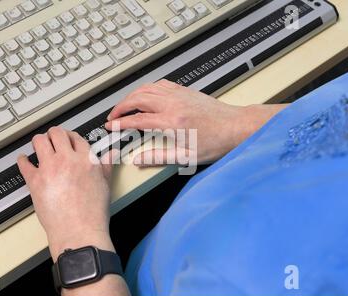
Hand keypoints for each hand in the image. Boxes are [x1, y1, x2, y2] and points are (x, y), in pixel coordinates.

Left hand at [17, 127, 114, 260]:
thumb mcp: (105, 186)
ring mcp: (50, 169)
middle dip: (53, 134)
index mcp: (86, 160)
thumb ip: (106, 166)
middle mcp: (67, 160)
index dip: (71, 137)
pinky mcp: (35, 181)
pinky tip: (24, 160)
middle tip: (52, 139)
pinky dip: (22, 160)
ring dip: (38, 141)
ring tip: (38, 144)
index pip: (76, 138)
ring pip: (39, 141)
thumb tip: (110, 155)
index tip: (68, 140)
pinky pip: (24, 164)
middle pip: (56, 133)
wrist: (79, 231)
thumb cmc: (93, 213)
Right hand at [106, 79, 285, 165]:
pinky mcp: (185, 91)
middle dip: (120, 107)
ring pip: (147, 88)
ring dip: (131, 96)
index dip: (120, 123)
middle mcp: (173, 104)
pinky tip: (146, 95)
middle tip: (113, 117)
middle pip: (137, 99)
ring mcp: (179, 95)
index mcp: (171, 122)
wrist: (237, 127)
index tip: (111, 127)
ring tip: (124, 106)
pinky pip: (160, 84)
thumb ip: (159, 157)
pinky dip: (147, 89)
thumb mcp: (186, 157)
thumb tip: (140, 159)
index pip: (137, 119)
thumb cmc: (217, 142)